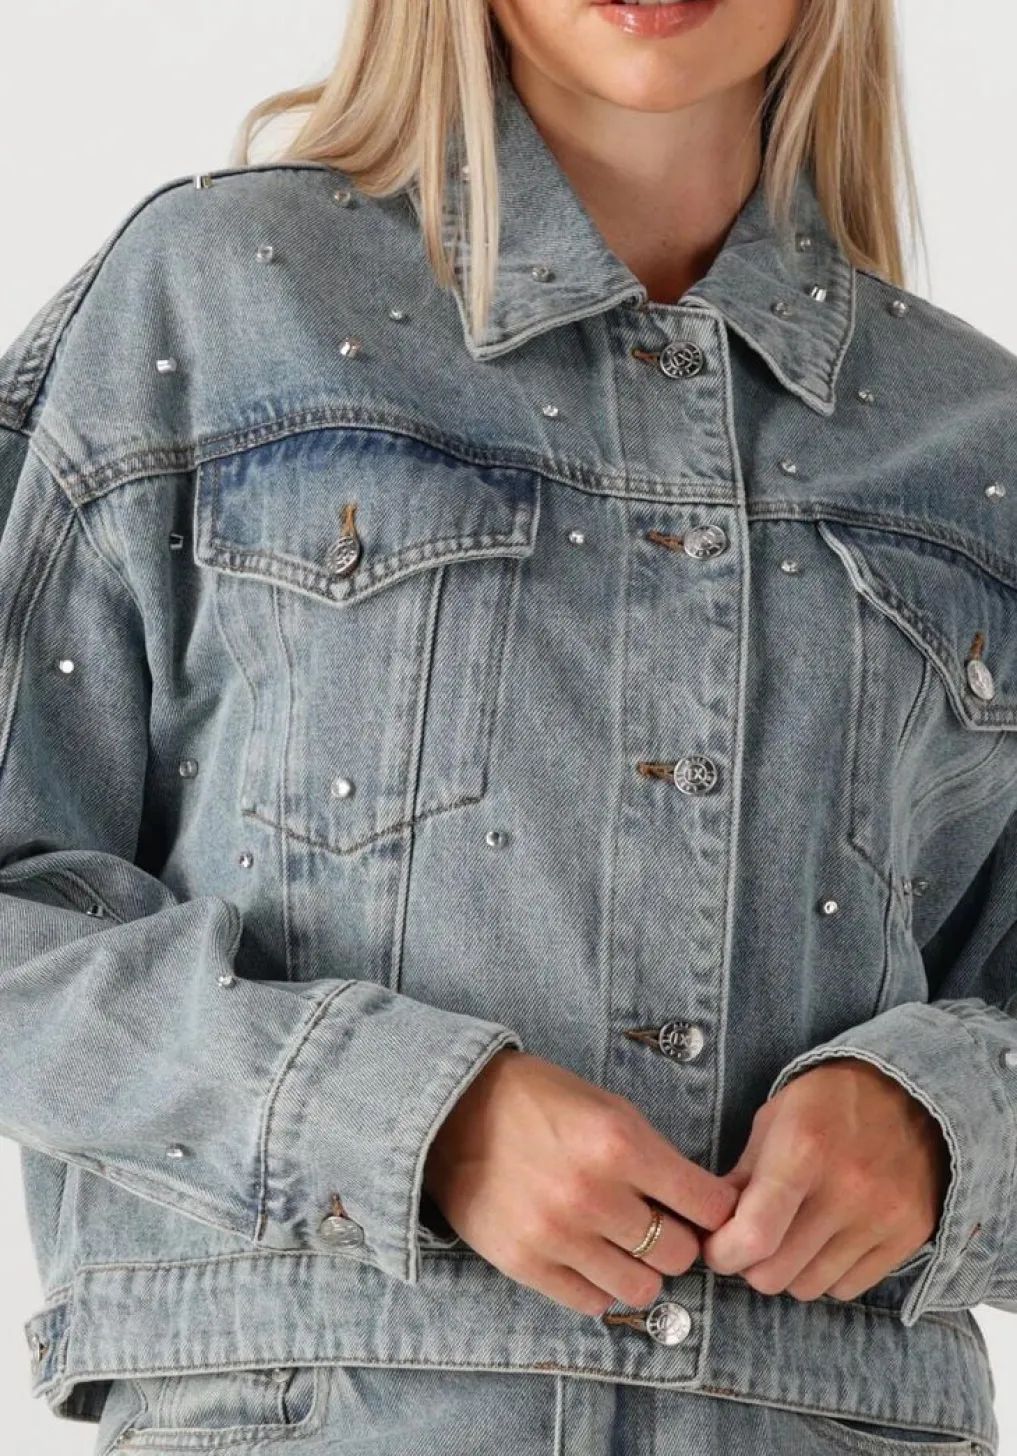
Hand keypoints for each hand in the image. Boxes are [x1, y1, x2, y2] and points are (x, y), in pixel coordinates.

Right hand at [423, 1048, 738, 1317]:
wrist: (451, 1111)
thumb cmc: (537, 1101)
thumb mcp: (606, 1107)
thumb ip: (653, 1156)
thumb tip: (702, 1206)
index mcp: (620, 1144)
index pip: (706, 1204)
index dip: (715, 1209)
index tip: (707, 1208)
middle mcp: (594, 1195)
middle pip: (680, 1253)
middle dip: (680, 1240)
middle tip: (662, 1224)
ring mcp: (558, 1235)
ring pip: (642, 1288)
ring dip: (641, 1267)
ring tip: (624, 1242)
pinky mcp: (526, 1264)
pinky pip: (593, 1302)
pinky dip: (600, 1284)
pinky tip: (589, 1254)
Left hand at [699, 1057, 951, 1301]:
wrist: (912, 1094)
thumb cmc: (828, 1103)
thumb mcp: (774, 1120)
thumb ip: (742, 1176)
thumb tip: (711, 1227)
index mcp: (803, 1149)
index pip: (755, 1235)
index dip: (724, 1253)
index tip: (717, 1247)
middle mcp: (847, 1188)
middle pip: (776, 1273)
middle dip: (750, 1265)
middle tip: (751, 1241)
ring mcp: (883, 1216)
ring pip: (810, 1288)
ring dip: (790, 1272)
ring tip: (791, 1236)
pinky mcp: (909, 1236)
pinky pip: (849, 1289)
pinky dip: (828, 1275)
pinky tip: (827, 1241)